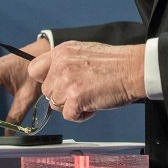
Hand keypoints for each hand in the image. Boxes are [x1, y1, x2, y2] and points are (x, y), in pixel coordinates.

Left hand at [28, 41, 145, 121]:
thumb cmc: (114, 62)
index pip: (35, 69)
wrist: (132, 68)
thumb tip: (56, 77)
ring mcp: (67, 81)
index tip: (55, 84)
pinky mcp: (75, 97)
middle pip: (47, 91)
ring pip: (56, 104)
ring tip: (89, 97)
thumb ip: (65, 62)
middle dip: (62, 96)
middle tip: (80, 92)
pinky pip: (68, 115)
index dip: (45, 80)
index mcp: (61, 52)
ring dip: (71, 106)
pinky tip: (92, 105)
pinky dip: (80, 115)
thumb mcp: (83, 51)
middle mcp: (60, 65)